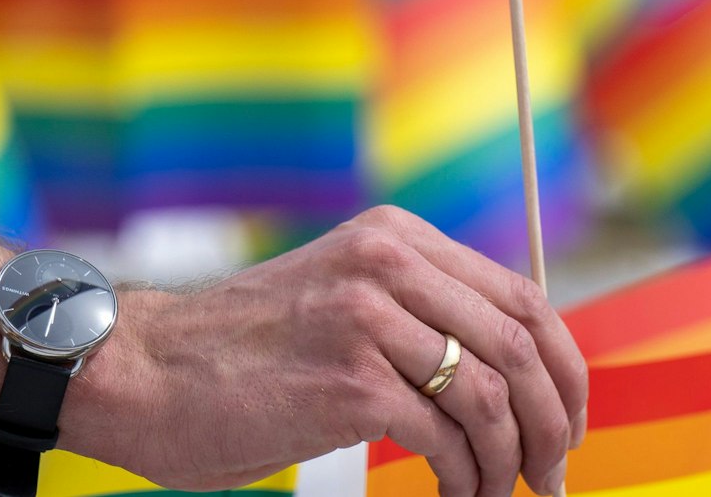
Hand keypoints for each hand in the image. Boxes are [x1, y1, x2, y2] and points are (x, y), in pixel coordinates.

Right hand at [64, 206, 588, 496]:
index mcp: (397, 238)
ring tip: (501, 494)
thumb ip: (419, 314)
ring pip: (492, 396)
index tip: (569, 418)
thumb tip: (512, 372)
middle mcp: (390, 264)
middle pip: (522, 342)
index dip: (563, 365)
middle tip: (554, 472)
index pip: (523, 296)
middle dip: (554, 418)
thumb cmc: (243, 353)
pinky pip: (447, 438)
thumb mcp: (343, 301)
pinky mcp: (350, 381)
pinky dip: (466, 479)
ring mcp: (370, 319)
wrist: (142, 370)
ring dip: (511, 461)